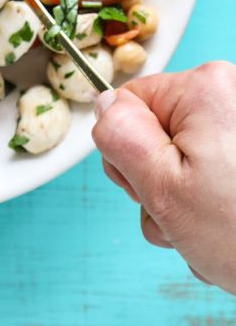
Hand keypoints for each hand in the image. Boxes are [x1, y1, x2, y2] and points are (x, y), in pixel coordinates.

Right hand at [92, 61, 235, 292]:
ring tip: (208, 235)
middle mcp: (233, 96)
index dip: (127, 152)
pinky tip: (225, 236)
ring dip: (185, 207)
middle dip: (159, 184)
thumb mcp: (161, 187)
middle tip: (183, 217)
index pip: (130, 104)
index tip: (151, 187)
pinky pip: (217, 173)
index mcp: (206, 89)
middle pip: (159, 133)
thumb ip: (120, 136)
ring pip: (186, 162)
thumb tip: (103, 103)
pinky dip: (213, 208)